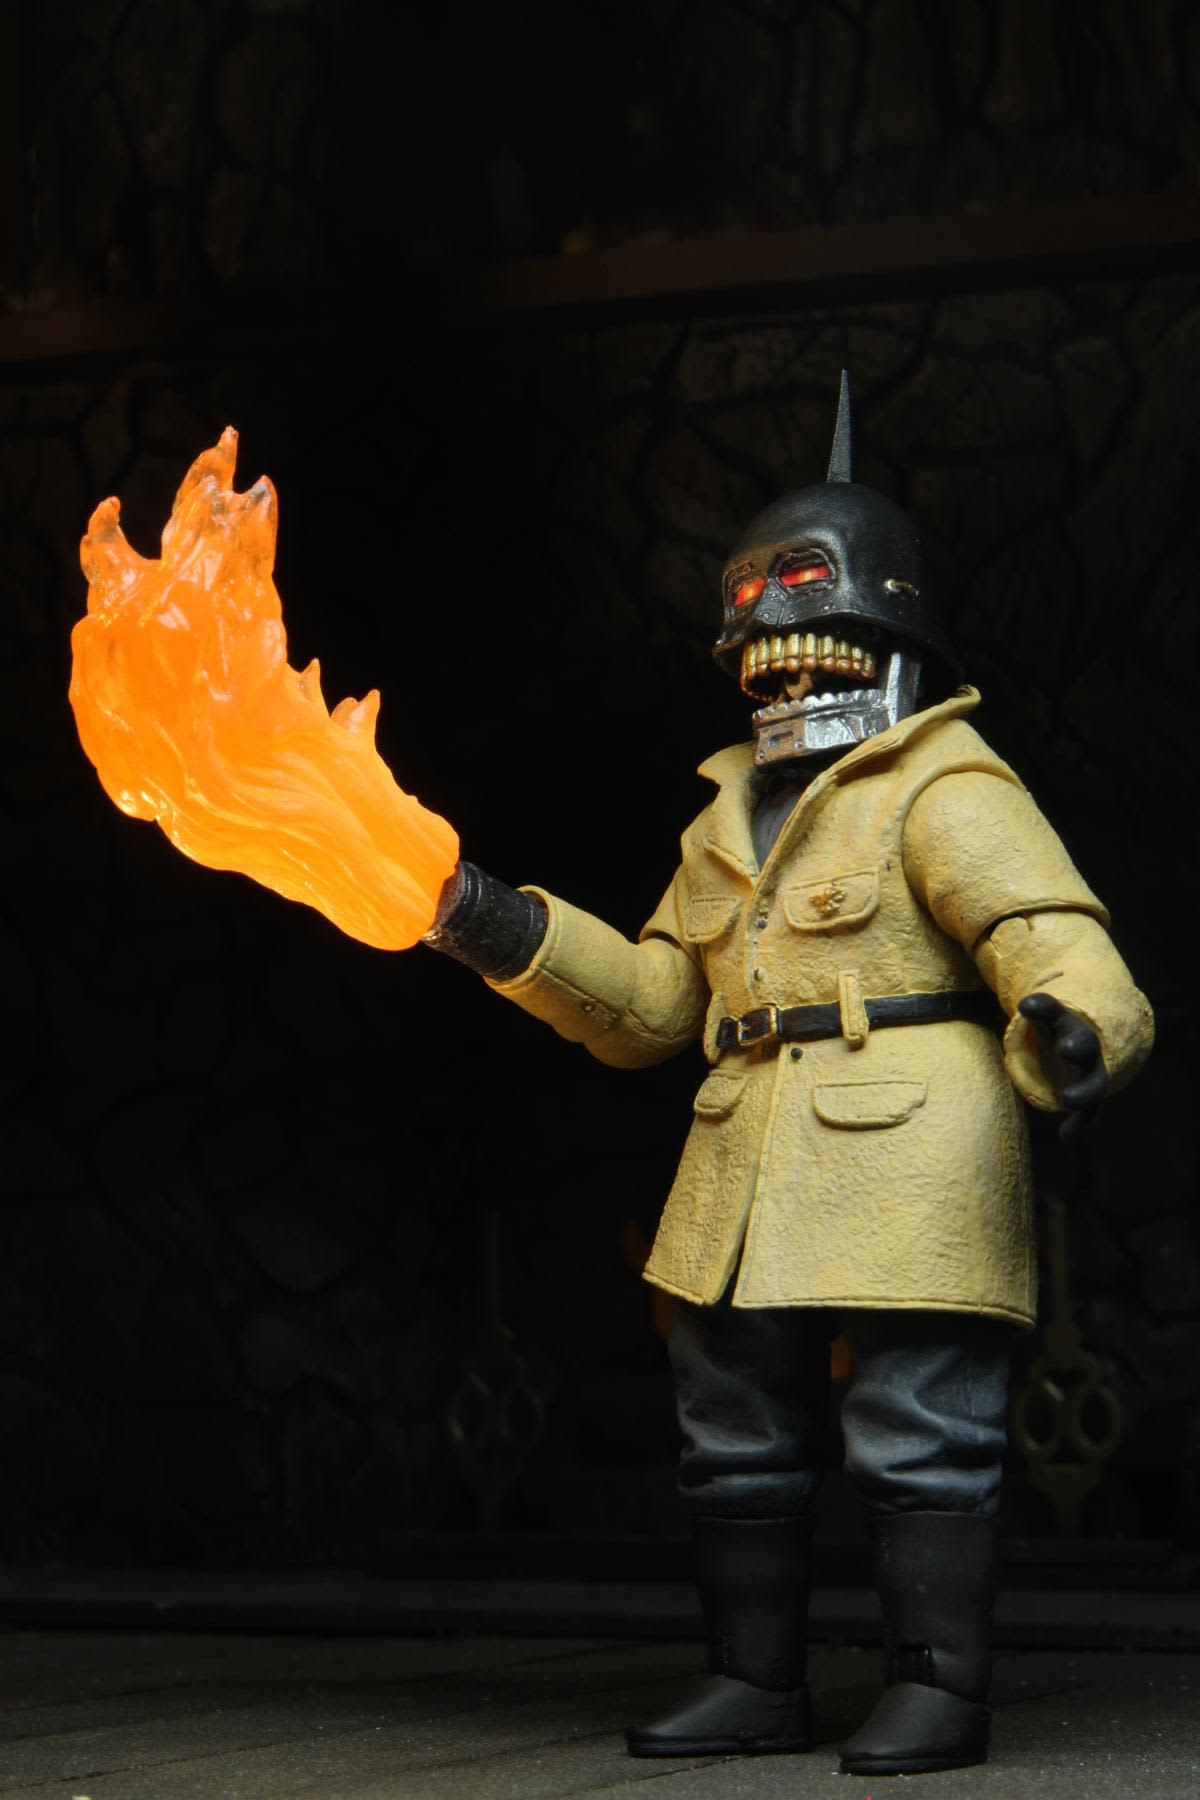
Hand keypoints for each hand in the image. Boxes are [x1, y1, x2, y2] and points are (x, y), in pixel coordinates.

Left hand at [1017, 992, 1107, 1141]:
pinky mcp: (1087, 1092)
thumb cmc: (1050, 1023)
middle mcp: (1080, 1042)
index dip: (1042, 1007)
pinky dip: (1080, 1124)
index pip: (1053, 1009)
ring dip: (1083, 1090)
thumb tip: (965, 961)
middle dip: (1076, 1044)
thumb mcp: (1035, 1008)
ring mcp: (1089, 1069)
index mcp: (1063, 1019)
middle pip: (1082, 1043)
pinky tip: (1067, 1136)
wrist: (1090, 1035)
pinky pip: (1089, 1111)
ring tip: (1070, 1099)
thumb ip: (1009, 998)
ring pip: (1093, 1080)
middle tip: (1066, 1047)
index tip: (1026, 1004)